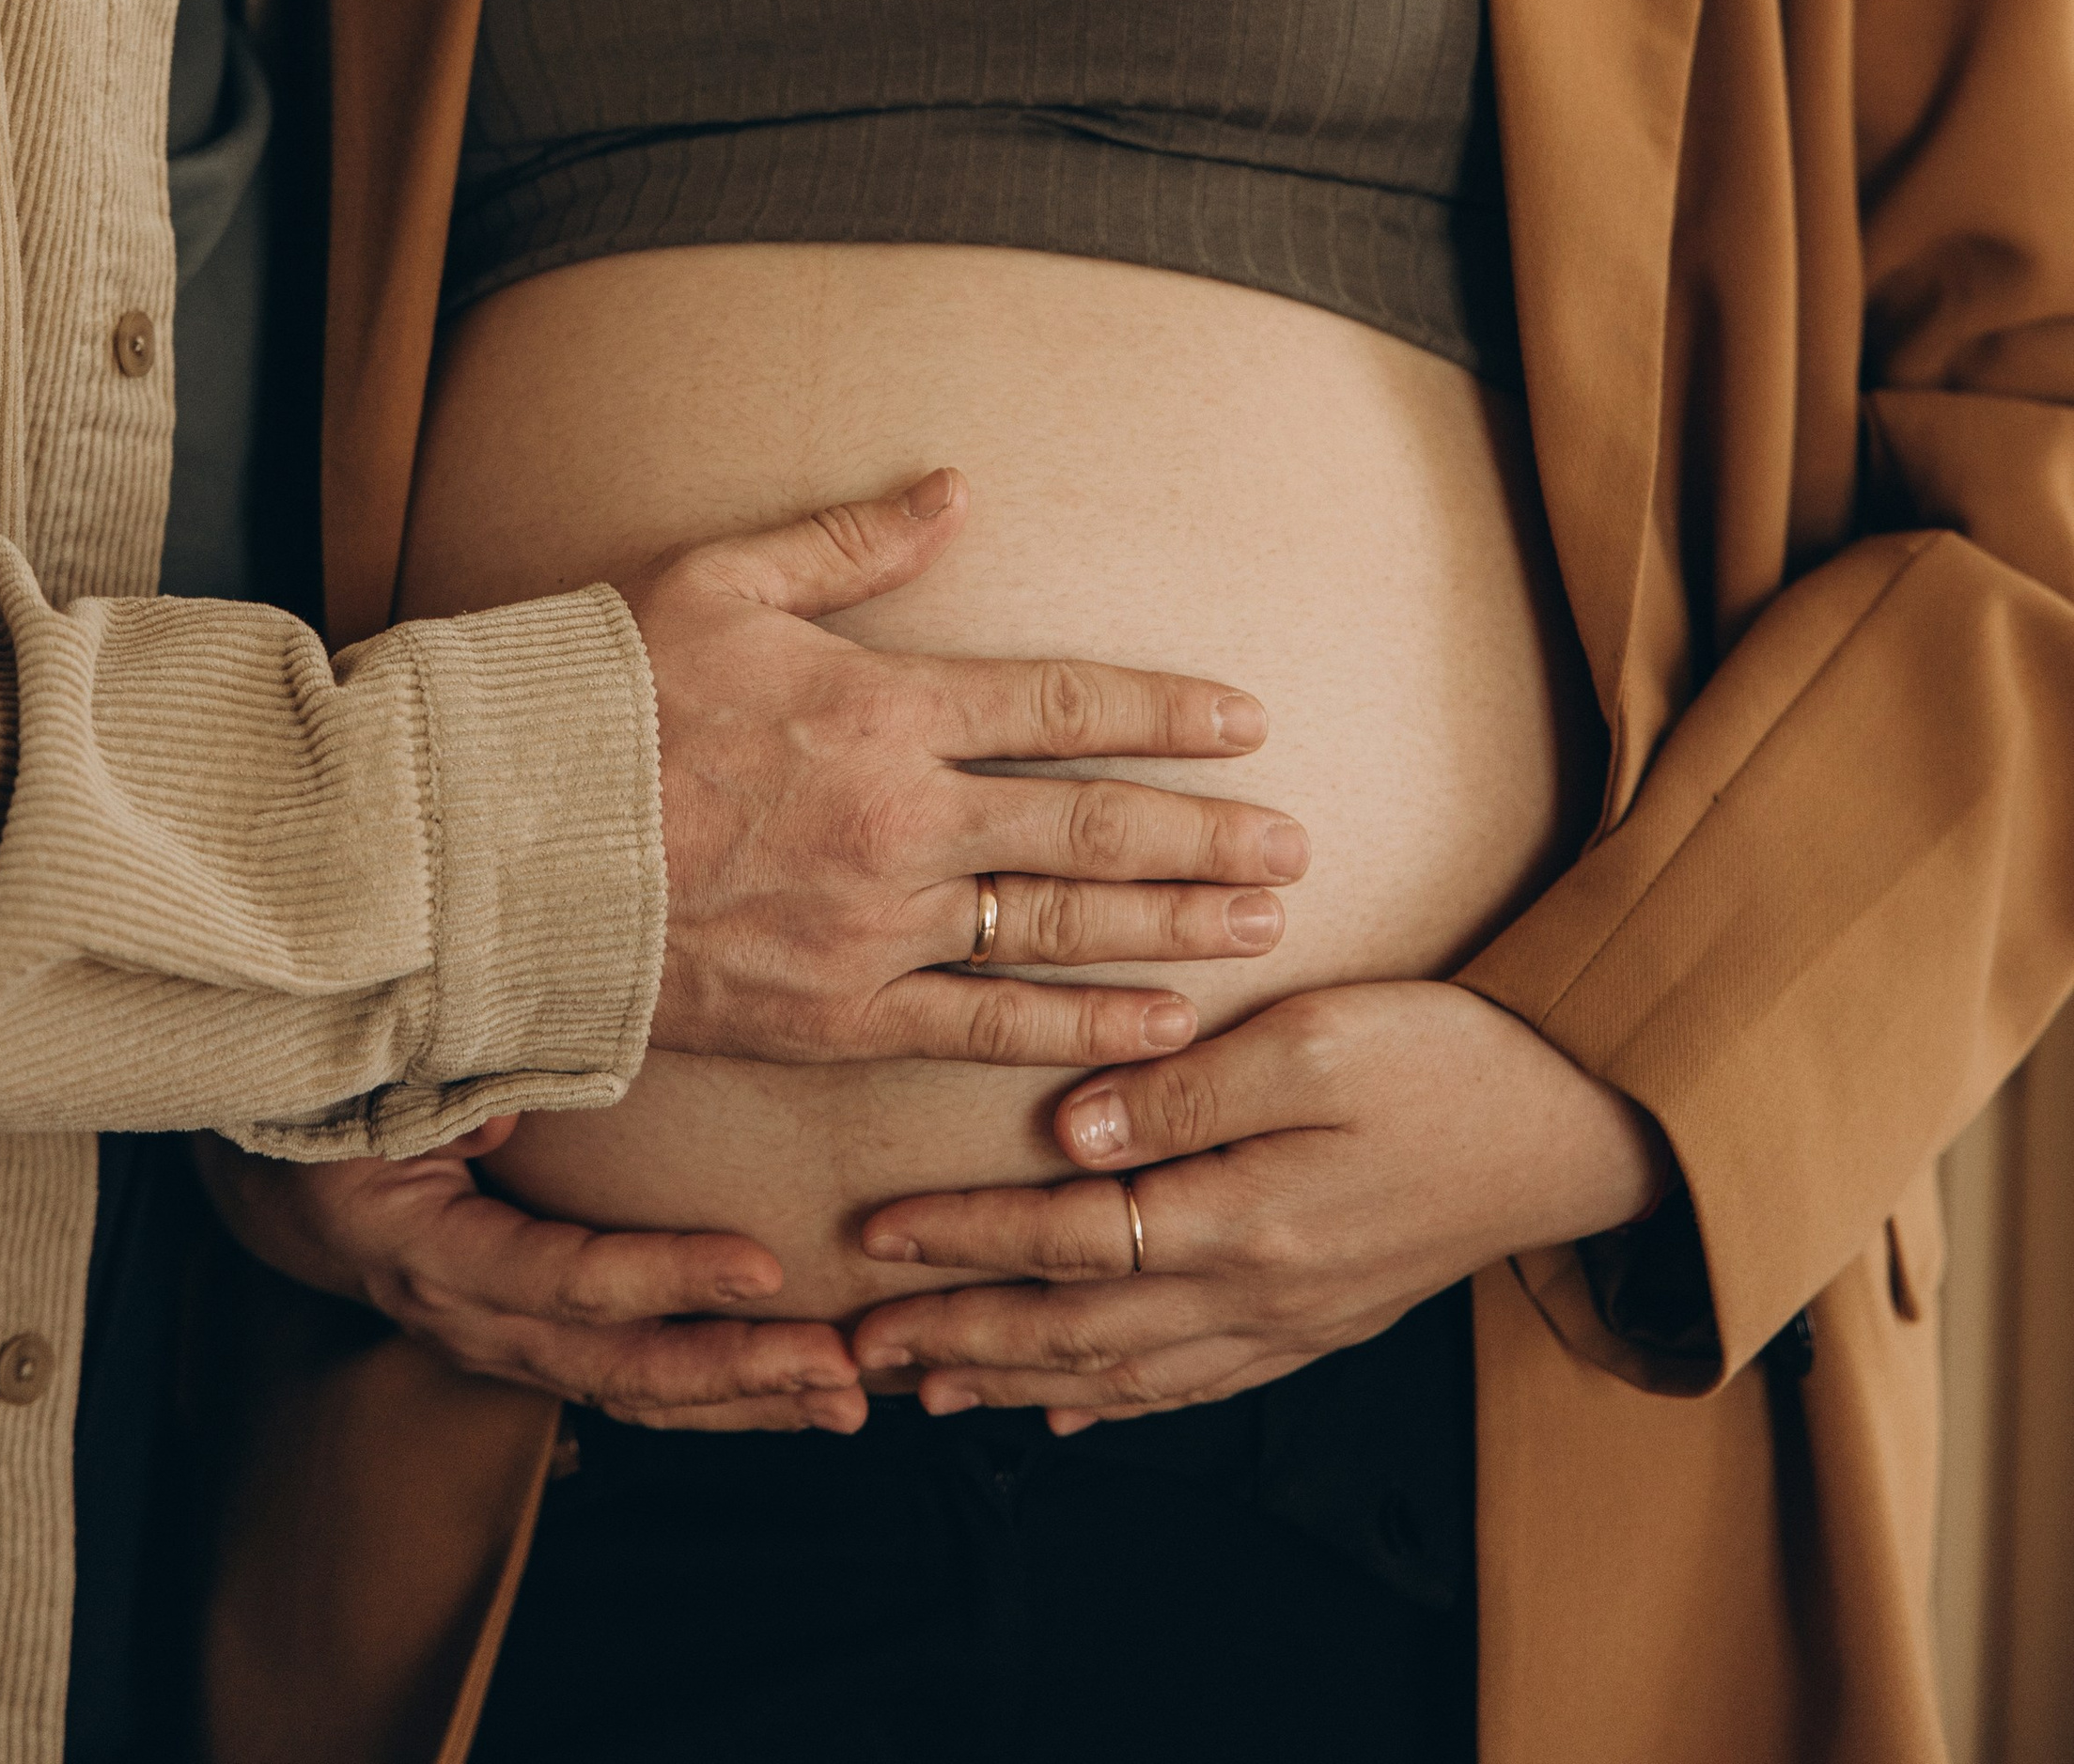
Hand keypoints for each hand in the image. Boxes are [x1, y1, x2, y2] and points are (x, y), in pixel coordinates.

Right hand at [195, 1124, 870, 1435]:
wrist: (270, 1169)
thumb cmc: (333, 1102)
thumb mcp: (377, 1083)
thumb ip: (454, 1087)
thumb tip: (515, 1111)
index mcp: (430, 1251)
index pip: (566, 1281)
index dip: (666, 1279)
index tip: (765, 1268)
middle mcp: (468, 1317)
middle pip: (615, 1364)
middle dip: (735, 1373)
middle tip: (842, 1371)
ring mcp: (499, 1340)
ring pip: (630, 1389)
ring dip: (740, 1398)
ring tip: (845, 1400)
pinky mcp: (529, 1337)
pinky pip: (623, 1374)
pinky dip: (708, 1384)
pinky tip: (788, 1389)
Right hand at [622, 469, 1307, 1069]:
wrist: (497, 844)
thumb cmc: (602, 697)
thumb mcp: (721, 578)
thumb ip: (852, 541)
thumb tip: (956, 491)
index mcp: (884, 705)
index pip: (1067, 705)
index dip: (1169, 712)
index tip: (1247, 721)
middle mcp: (902, 818)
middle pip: (1093, 823)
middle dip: (1207, 835)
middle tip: (1296, 844)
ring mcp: (876, 925)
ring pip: (1059, 924)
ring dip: (1172, 926)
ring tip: (1261, 926)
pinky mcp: (837, 1014)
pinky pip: (985, 1026)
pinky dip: (1080, 1027)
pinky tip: (1158, 1026)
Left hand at [848, 981, 1669, 1429]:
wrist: (1584, 1128)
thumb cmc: (1452, 1060)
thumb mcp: (1320, 1041)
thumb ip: (1190, 1092)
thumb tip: (1069, 1133)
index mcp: (1246, 1219)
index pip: (1068, 1240)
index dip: (964, 1242)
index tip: (874, 1239)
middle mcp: (1259, 1292)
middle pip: (1076, 1330)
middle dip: (960, 1337)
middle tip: (860, 1345)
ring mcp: (1292, 1319)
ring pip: (1125, 1373)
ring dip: (1017, 1381)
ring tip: (932, 1387)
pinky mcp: (1322, 1319)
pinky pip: (1196, 1383)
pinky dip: (1117, 1400)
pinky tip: (1070, 1405)